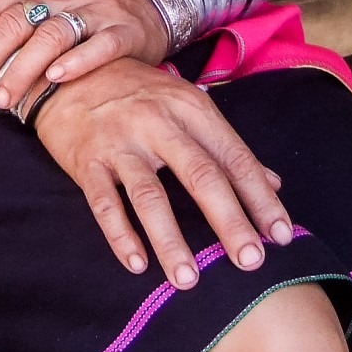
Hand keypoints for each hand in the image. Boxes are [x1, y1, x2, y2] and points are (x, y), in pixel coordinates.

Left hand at [0, 0, 169, 111]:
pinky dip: (76, 62)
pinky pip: (100, 46)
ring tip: (3, 100)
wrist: (149, 8)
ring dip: (22, 70)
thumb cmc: (82, 4)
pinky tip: (54, 79)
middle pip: (15, 20)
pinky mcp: (126, 31)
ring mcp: (99, 8)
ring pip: (51, 35)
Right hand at [31, 58, 293, 285]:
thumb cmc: (137, 93)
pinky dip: (121, 235)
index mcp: (190, 108)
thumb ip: (226, 145)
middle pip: (201, 175)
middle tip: (251, 261)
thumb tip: (274, 182)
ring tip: (189, 280)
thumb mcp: (185, 105)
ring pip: (150, 195)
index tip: (282, 235)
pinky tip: (137, 266)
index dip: (260, 197)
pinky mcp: (86, 159)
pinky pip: (104, 203)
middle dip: (229, 221)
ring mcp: (120, 141)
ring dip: (171, 241)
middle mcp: (158, 121)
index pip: (234, 157)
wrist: (69, 70)